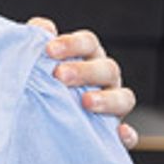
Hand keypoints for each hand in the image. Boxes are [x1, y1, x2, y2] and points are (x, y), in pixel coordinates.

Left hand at [28, 18, 137, 147]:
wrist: (36, 125)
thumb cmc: (39, 88)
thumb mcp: (35, 66)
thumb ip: (36, 46)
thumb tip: (40, 27)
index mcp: (87, 58)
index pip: (87, 43)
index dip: (72, 44)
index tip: (49, 50)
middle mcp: (104, 79)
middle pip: (107, 68)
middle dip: (85, 71)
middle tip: (60, 75)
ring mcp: (113, 106)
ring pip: (124, 98)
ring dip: (107, 99)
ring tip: (86, 102)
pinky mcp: (113, 134)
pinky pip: (128, 136)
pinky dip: (127, 135)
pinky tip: (120, 134)